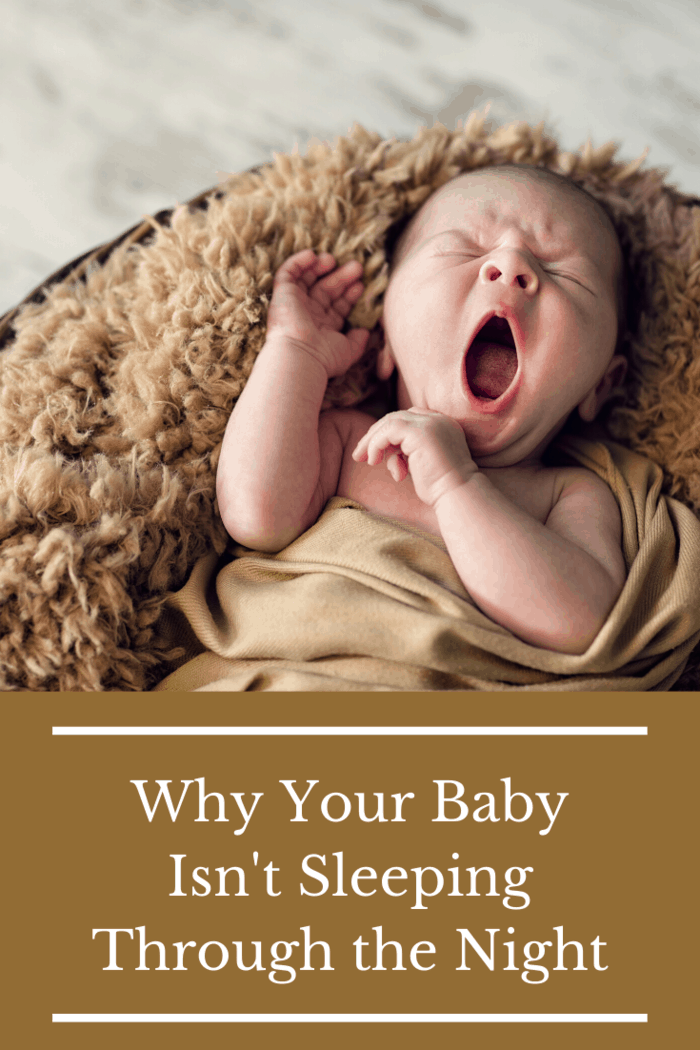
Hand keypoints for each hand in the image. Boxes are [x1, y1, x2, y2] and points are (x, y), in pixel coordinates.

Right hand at [266, 249, 370, 377]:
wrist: (299, 355)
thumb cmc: (324, 356)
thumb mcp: (348, 351)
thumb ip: (359, 341)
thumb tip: (367, 332)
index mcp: (322, 327)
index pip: (337, 305)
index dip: (349, 293)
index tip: (361, 285)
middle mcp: (308, 314)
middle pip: (326, 289)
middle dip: (342, 277)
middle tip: (357, 267)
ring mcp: (294, 304)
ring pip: (307, 278)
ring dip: (321, 266)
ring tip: (333, 259)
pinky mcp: (282, 294)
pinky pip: (287, 272)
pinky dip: (298, 261)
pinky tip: (313, 256)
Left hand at [352, 407, 478, 508]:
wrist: (458, 494)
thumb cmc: (441, 487)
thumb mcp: (420, 464)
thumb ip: (406, 452)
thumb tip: (384, 452)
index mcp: (442, 424)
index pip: (408, 420)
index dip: (388, 434)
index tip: (375, 453)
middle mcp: (438, 419)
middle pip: (397, 418)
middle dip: (375, 436)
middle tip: (359, 455)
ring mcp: (430, 423)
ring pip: (390, 422)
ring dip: (373, 441)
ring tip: (367, 460)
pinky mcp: (420, 432)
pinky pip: (388, 431)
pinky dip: (377, 444)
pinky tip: (374, 461)